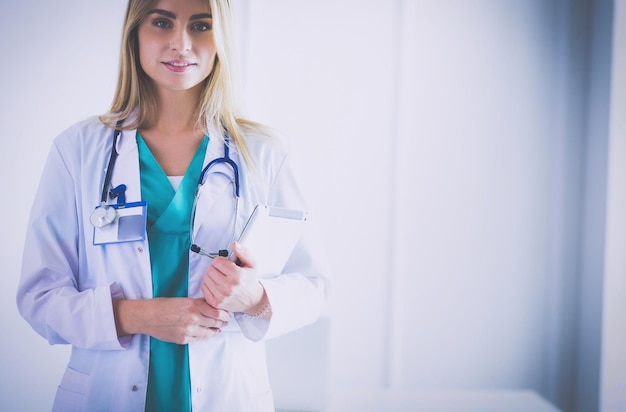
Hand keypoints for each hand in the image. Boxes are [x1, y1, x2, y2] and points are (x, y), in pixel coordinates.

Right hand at [113, 297, 229, 344]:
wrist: (147, 317)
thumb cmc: (163, 305)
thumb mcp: (183, 300)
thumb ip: (198, 303)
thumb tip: (212, 304)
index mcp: (193, 305)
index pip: (217, 312)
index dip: (225, 314)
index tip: (227, 314)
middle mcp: (192, 318)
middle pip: (215, 323)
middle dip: (222, 323)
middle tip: (225, 321)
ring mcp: (188, 331)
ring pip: (209, 333)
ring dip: (215, 331)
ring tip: (218, 329)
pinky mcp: (183, 339)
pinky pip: (199, 339)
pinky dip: (205, 336)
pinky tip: (207, 333)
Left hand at [201, 241, 264, 312]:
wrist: (253, 300)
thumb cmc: (251, 281)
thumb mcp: (252, 264)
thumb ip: (243, 253)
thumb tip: (234, 244)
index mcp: (237, 276)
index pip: (217, 261)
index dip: (220, 260)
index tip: (225, 264)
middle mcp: (229, 287)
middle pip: (210, 269)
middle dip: (215, 268)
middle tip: (222, 271)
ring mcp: (221, 296)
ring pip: (205, 278)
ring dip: (211, 276)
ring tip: (220, 278)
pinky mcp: (216, 303)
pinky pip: (203, 288)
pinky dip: (208, 285)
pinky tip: (216, 285)